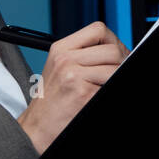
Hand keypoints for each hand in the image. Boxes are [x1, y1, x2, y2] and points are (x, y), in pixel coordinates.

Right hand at [15, 21, 128, 153]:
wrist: (36, 129)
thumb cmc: (51, 103)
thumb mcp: (61, 69)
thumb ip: (85, 56)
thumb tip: (118, 52)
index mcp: (61, 49)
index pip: (98, 30)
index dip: (114, 41)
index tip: (117, 54)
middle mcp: (66, 59)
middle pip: (112, 49)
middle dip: (122, 62)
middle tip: (116, 74)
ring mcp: (74, 76)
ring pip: (116, 67)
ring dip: (116, 77)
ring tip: (104, 87)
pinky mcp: (83, 94)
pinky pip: (111, 85)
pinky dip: (109, 90)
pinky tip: (97, 97)